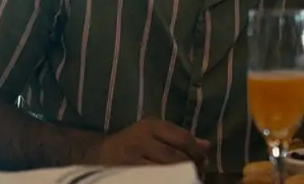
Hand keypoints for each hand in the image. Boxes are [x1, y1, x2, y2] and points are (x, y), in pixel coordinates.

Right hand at [87, 118, 209, 173]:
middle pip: (176, 158)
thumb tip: (206, 145)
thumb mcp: (151, 133)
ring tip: (186, 181)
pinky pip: (154, 181)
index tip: (204, 162)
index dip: (197, 152)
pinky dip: (166, 183)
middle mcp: (141, 140)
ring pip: (166, 173)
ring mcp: (132, 161)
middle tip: (198, 175)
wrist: (96, 156)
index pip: (183, 138)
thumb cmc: (130, 143)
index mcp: (150, 126)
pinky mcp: (126, 177)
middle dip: (191, 168)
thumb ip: (178, 137)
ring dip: (181, 179)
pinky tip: (171, 183)